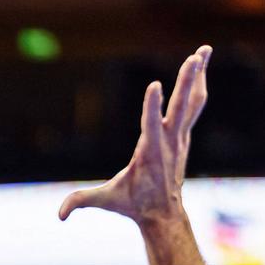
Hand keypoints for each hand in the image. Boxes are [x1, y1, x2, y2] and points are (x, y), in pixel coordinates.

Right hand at [59, 45, 210, 226]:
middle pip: (180, 107)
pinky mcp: (183, 134)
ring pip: (192, 101)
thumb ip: (82, 201)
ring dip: (198, 75)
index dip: (153, 106)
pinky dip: (197, 85)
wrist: (164, 214)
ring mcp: (179, 137)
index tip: (155, 85)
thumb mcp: (106, 201)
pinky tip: (200, 67)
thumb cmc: (133, 204)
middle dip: (186, 81)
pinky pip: (194, 105)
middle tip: (194, 57)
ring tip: (203, 49)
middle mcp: (169, 141)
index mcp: (150, 153)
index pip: (151, 126)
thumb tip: (60, 215)